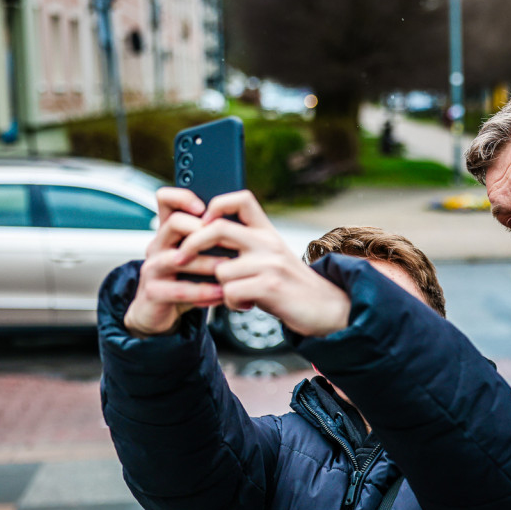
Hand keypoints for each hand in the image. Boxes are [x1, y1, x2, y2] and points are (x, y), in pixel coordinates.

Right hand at [123, 187, 226, 337]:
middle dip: (203, 232)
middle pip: (173, 223)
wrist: (160, 313)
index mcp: (169, 232)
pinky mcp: (153, 292)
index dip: (183, 197)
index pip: (166, 200)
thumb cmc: (184, 280)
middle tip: (228, 243)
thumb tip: (245, 225)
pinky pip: (179, 289)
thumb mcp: (198, 256)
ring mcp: (152, 268)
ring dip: (206, 263)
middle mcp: (158, 245)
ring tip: (228, 269)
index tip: (205, 208)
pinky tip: (221, 293)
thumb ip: (212, 240)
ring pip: (176, 258)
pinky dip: (203, 292)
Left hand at [175, 190, 351, 336]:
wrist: (330, 310)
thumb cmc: (296, 289)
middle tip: (180, 258)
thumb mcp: (275, 259)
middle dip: (192, 244)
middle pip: (217, 228)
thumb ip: (250, 249)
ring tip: (237, 295)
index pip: (240, 199)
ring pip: (220, 270)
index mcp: (268, 232)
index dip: (215, 205)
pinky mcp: (270, 286)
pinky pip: (230, 293)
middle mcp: (268, 243)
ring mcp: (270, 264)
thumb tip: (210, 242)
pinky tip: (245, 305)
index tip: (201, 221)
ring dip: (220, 288)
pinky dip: (232, 303)